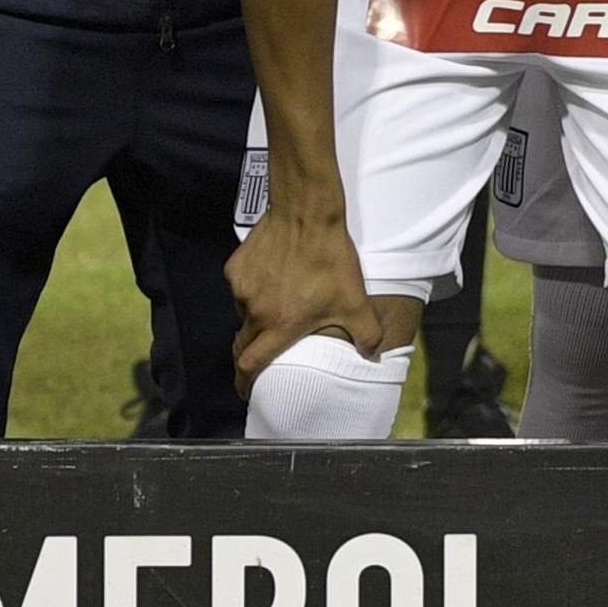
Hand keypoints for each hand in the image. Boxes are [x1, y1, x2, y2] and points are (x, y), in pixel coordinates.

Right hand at [225, 195, 384, 383]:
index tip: (247, 391)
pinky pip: (242, 288)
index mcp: (279, 325)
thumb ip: (366, 333)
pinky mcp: (235, 268)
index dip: (245, 382)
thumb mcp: (355, 301)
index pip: (251, 365)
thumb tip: (373, 355)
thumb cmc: (331, 261)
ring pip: (243, 313)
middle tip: (261, 356)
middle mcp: (254, 311)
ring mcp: (241, 289)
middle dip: (249, 355)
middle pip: (242, 344)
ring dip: (258, 316)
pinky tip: (274, 277)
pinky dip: (255, 290)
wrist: (306, 215)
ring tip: (280, 304)